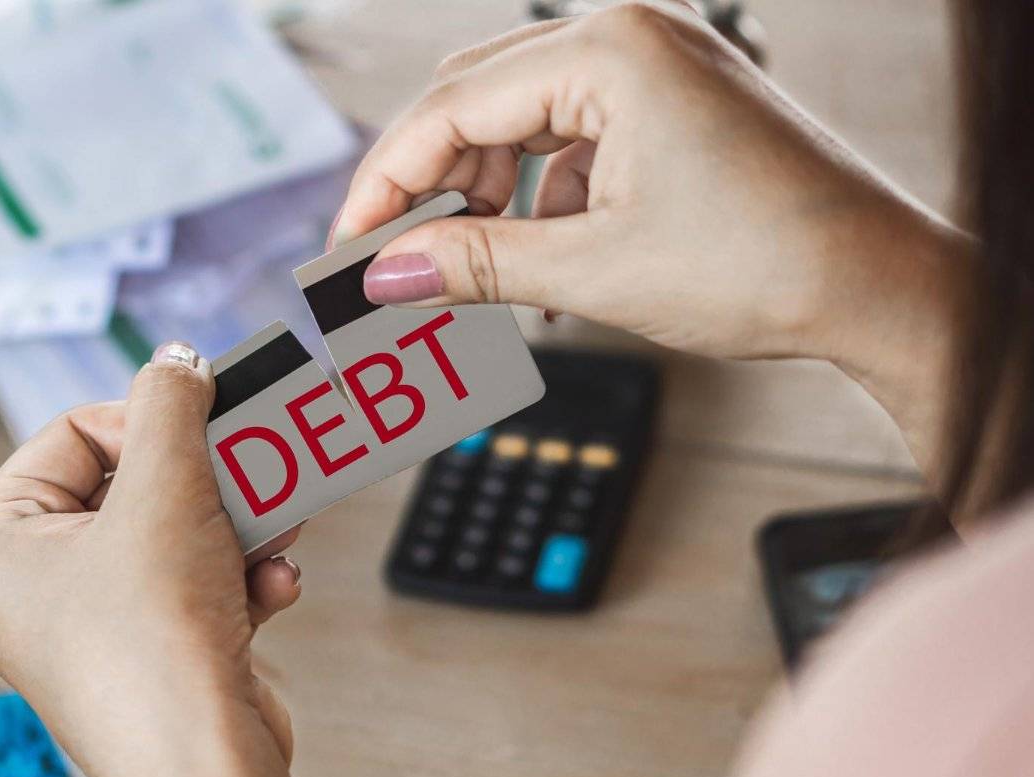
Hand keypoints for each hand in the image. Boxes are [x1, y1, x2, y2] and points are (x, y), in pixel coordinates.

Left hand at [0, 342, 302, 776]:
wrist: (206, 773)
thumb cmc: (155, 646)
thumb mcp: (166, 492)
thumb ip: (170, 410)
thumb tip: (174, 365)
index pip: (69, 437)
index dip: (144, 423)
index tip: (203, 426)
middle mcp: (28, 589)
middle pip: (128, 487)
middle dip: (205, 479)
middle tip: (252, 463)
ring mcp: (87, 630)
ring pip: (171, 537)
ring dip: (235, 525)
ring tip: (276, 522)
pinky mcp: (145, 660)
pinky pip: (191, 589)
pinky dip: (238, 579)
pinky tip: (272, 585)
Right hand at [334, 2, 961, 371]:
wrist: (880, 287)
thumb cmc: (765, 264)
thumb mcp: (593, 270)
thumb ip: (475, 262)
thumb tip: (388, 272)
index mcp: (609, 51)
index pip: (451, 106)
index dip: (386, 181)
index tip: (349, 245)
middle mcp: (631, 36)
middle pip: (478, 97)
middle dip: (430, 182)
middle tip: (391, 256)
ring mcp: (657, 65)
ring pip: (522, 117)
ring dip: (486, 193)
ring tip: (471, 266)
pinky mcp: (674, 102)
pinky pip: (572, 135)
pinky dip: (542, 195)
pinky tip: (539, 255)